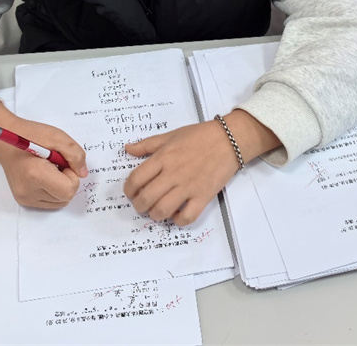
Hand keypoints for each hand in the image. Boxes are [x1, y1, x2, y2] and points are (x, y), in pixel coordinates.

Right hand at [0, 100, 87, 208]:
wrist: (6, 141)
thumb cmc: (30, 136)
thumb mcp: (58, 137)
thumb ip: (75, 155)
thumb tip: (83, 174)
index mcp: (35, 175)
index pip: (69, 190)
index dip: (72, 174)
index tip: (63, 162)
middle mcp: (28, 191)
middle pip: (65, 197)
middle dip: (67, 180)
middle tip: (56, 164)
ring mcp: (25, 198)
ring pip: (59, 202)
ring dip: (61, 186)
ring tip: (49, 169)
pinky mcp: (24, 200)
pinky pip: (50, 202)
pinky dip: (53, 190)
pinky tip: (44, 176)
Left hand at [124, 121, 238, 225]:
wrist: (228, 139)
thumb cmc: (199, 136)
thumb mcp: (170, 135)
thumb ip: (146, 144)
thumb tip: (128, 149)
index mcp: (163, 157)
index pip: (136, 179)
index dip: (128, 190)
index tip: (131, 192)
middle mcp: (173, 173)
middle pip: (146, 198)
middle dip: (139, 206)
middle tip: (141, 204)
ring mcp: (189, 186)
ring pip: (162, 210)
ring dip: (155, 215)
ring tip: (157, 211)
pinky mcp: (204, 196)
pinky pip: (187, 216)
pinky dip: (178, 220)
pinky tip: (177, 214)